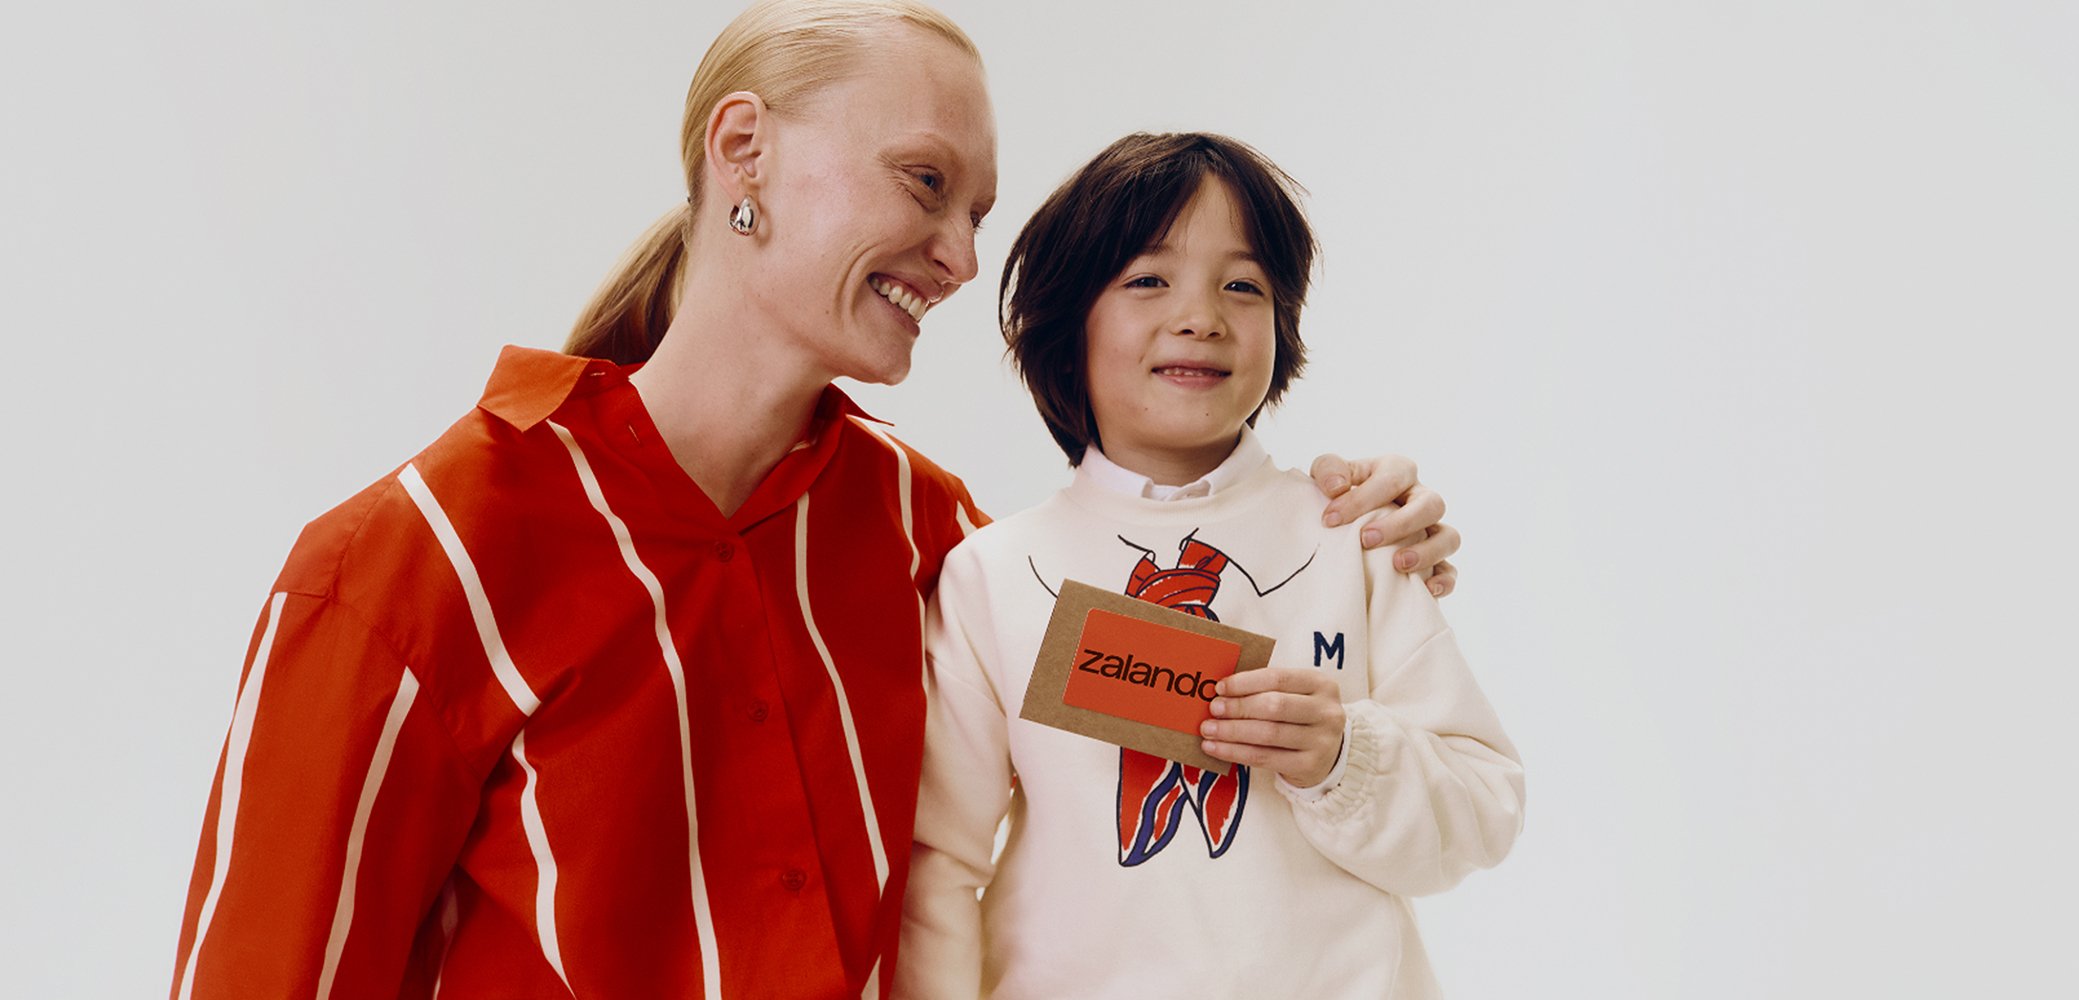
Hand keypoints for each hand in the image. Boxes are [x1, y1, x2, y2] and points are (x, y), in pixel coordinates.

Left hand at [1199, 667, 1345, 788]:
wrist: (1329, 754)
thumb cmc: (1301, 718)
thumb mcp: (1295, 696)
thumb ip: (1266, 690)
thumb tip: (1221, 691)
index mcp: (1321, 685)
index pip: (1278, 678)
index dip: (1245, 682)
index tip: (1220, 688)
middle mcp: (1326, 712)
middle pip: (1274, 706)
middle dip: (1238, 707)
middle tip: (1213, 709)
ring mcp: (1321, 741)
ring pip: (1268, 734)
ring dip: (1232, 731)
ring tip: (1209, 729)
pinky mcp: (1309, 765)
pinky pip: (1264, 758)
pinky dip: (1235, 752)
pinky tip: (1215, 748)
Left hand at [1309, 453, 1460, 597]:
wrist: (1340, 523)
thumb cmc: (1336, 495)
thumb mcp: (1327, 473)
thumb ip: (1328, 469)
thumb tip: (1336, 487)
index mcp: (1397, 471)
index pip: (1391, 479)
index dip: (1362, 499)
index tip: (1330, 520)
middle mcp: (1420, 497)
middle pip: (1431, 505)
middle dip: (1400, 524)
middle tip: (1366, 539)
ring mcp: (1431, 529)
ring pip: (1448, 537)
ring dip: (1427, 551)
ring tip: (1398, 565)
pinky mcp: (1434, 560)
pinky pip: (1450, 570)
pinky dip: (1443, 579)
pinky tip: (1426, 589)